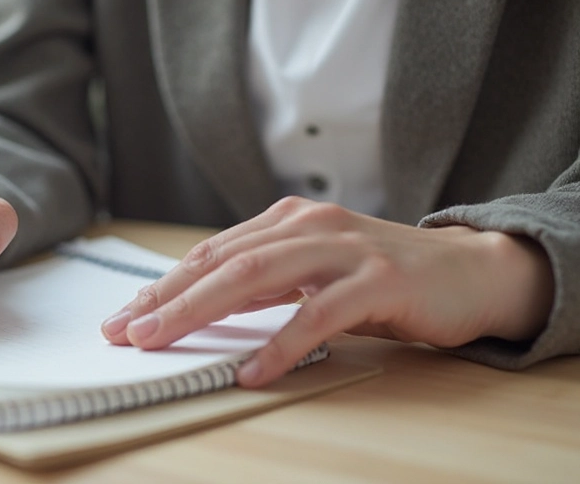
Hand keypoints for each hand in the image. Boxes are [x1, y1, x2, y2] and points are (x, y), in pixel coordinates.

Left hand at [101, 197, 553, 386]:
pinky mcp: (379, 280)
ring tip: (159, 341)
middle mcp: (309, 225)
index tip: (124, 316)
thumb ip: (262, 282)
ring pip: (256, 277)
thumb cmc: (381, 276)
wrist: (469, 271)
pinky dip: (280, 345)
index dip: (163, 285)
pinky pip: (317, 314)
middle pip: (221, 262)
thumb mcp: (311, 272)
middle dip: (165, 298)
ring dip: (199, 312)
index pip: (210, 253)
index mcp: (286, 221)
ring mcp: (343, 249)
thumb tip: (198, 307)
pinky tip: (252, 371)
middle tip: (124, 330)